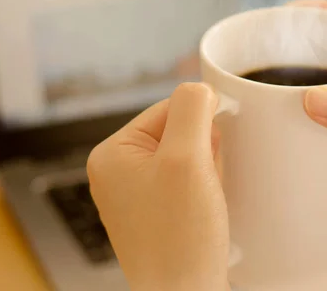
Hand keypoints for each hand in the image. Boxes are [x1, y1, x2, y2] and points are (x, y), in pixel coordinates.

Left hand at [87, 83, 229, 290]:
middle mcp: (119, 172)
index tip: (214, 146)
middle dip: (202, 151)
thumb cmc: (179, 240)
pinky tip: (205, 209)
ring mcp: (137, 194)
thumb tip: (199, 88)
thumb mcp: (186, 159)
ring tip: (203, 200)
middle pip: (176, 131)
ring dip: (205, 171)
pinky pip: (187, 181)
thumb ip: (191, 110)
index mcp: (112, 154)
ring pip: (186, 157)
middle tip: (202, 182)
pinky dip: (204, 188)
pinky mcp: (157, 212)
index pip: (167, 108)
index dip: (199, 122)